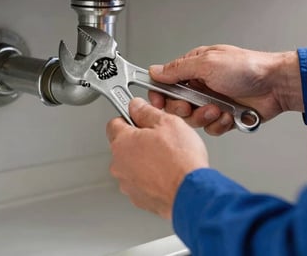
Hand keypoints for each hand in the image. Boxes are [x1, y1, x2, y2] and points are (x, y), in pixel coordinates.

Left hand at [106, 97, 208, 218]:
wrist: (192, 193)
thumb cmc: (180, 160)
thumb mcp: (167, 122)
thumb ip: (146, 111)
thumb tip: (136, 106)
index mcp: (122, 143)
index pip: (115, 122)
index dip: (130, 117)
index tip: (141, 118)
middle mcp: (119, 165)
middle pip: (124, 145)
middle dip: (139, 140)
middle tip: (160, 139)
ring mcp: (128, 184)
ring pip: (132, 165)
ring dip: (145, 160)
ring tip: (167, 158)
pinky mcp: (139, 199)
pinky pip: (141, 182)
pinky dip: (151, 178)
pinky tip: (167, 174)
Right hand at [149, 45, 303, 135]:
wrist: (275, 85)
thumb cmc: (246, 67)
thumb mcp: (207, 63)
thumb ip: (178, 69)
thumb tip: (155, 70)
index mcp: (193, 68)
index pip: (166, 83)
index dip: (160, 94)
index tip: (158, 102)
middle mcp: (200, 85)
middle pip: (176, 104)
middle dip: (183, 108)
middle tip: (191, 106)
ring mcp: (212, 101)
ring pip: (193, 119)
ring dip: (204, 117)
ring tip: (217, 109)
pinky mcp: (223, 116)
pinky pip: (210, 128)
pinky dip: (219, 124)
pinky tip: (228, 116)